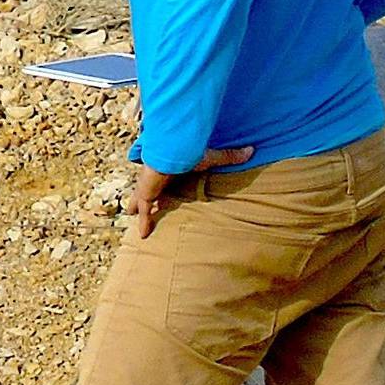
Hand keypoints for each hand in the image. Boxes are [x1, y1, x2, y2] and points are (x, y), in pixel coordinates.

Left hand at [128, 145, 253, 236]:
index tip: (161, 187)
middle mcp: (156, 176)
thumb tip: (252, 149)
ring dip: (137, 207)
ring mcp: (148, 185)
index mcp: (169, 168)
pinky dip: (144, 222)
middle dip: (143, 195)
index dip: (162, 183)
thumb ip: (230, 157)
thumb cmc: (189, 150)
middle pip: (148, 188)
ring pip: (141, 199)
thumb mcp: (211, 157)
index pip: (164, 177)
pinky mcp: (146, 193)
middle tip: (138, 203)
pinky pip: (144, 211)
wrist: (171, 149)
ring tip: (132, 214)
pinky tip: (143, 235)